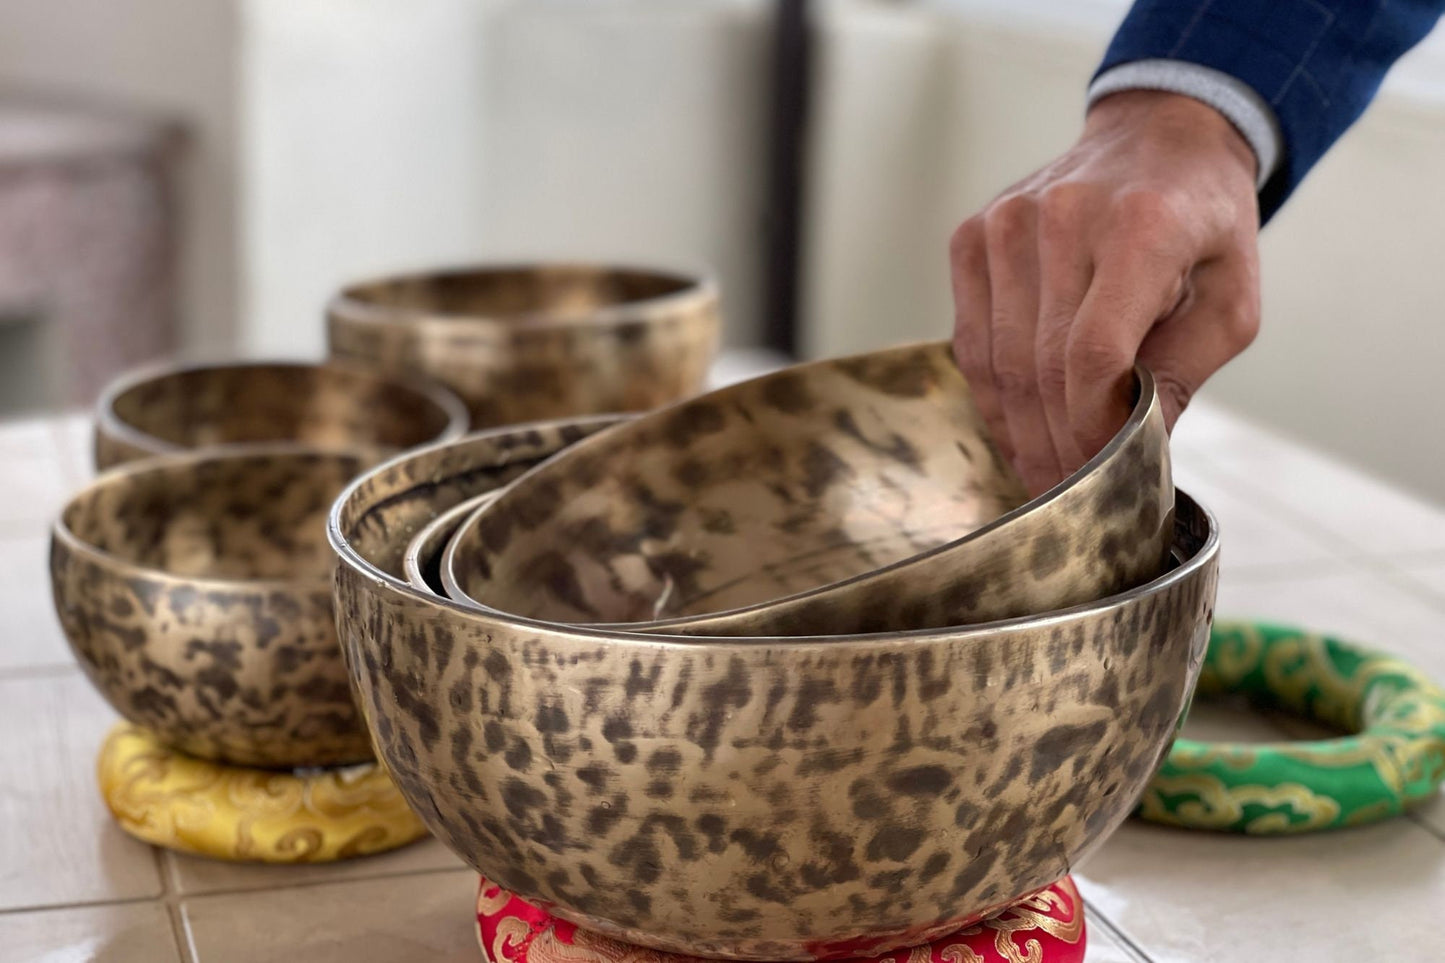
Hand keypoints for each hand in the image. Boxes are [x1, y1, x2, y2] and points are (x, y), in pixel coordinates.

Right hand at [949, 90, 1261, 495]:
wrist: (1158, 136)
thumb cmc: (1203, 223)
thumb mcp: (1230, 299)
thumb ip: (1184, 374)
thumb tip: (1136, 453)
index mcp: (1141, 226)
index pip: (1091, 353)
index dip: (1089, 427)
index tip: (1104, 475)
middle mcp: (1062, 216)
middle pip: (1036, 366)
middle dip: (1053, 445)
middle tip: (1069, 501)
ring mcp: (1005, 223)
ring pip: (995, 359)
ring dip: (1017, 431)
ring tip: (1042, 476)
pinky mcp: (972, 235)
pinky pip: (970, 337)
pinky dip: (991, 393)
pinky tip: (1017, 427)